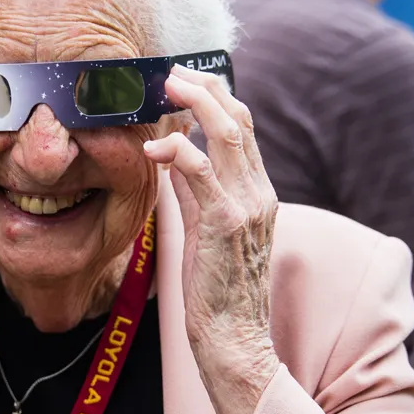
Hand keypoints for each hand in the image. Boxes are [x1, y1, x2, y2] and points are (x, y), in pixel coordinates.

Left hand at [143, 64, 279, 413]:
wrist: (234, 341)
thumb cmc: (216, 294)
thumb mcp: (206, 235)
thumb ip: (194, 195)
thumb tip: (174, 160)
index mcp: (259, 195)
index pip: (243, 131)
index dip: (216, 99)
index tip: (185, 82)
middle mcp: (260, 194)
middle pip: (239, 120)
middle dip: (205, 88)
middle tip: (171, 72)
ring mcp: (247, 206)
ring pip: (226, 134)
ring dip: (194, 103)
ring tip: (165, 87)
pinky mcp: (226, 224)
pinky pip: (201, 171)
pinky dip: (178, 150)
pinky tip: (154, 148)